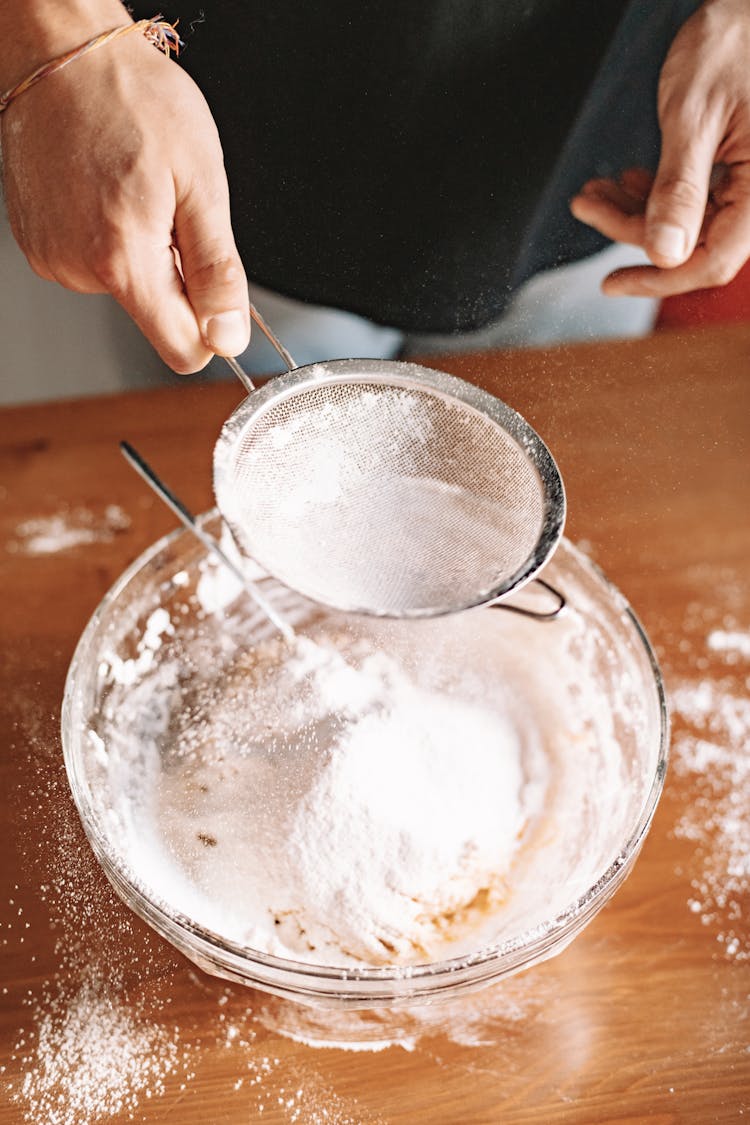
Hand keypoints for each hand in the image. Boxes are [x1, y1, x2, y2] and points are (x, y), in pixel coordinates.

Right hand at [1, 26, 249, 372]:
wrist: (63, 53)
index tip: (218, 292)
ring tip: (134, 191)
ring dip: (143, 252)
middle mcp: (79, 269)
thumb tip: (230, 335)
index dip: (212, 329)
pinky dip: (110, 237)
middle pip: (156, 317)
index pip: (181, 351)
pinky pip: (94, 264)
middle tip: (171, 211)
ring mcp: (53, 258)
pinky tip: (107, 192)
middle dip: (177, 276)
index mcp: (123, 260)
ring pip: (127, 289)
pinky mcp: (40, 245)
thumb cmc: (131, 100)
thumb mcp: (202, 184)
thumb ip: (218, 271)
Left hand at [570, 0, 749, 297]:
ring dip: (637, 211)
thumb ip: (679, 190)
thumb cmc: (732, 41)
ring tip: (597, 188)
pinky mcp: (741, 170)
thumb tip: (664, 255)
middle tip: (587, 205)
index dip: (658, 280)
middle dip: (632, 229)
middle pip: (694, 243)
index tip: (610, 282)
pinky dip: (657, 194)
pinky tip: (628, 180)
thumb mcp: (694, 117)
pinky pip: (698, 199)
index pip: (712, 261)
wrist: (748, 8)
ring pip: (690, 223)